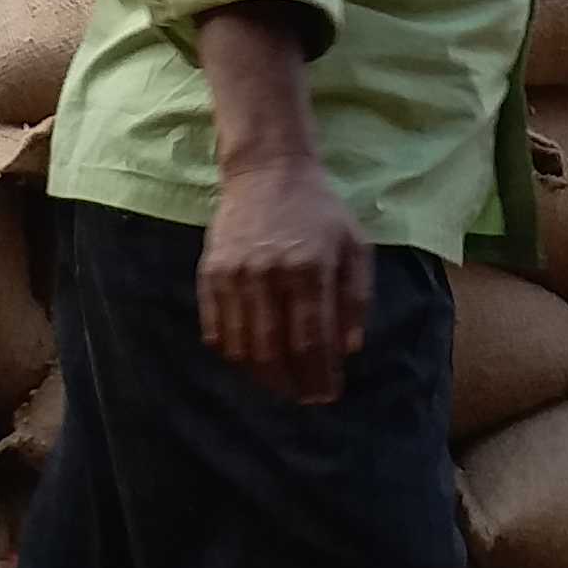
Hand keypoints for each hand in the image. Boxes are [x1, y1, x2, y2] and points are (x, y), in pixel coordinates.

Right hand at [199, 148, 372, 406]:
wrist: (267, 170)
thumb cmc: (319, 211)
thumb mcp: (354, 246)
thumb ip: (356, 298)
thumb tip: (348, 350)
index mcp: (309, 268)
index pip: (312, 340)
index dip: (318, 376)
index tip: (327, 396)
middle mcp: (268, 274)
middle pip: (273, 351)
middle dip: (290, 384)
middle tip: (303, 397)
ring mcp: (234, 275)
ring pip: (242, 347)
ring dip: (261, 376)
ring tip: (279, 384)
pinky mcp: (210, 274)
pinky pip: (215, 330)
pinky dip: (232, 354)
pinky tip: (249, 360)